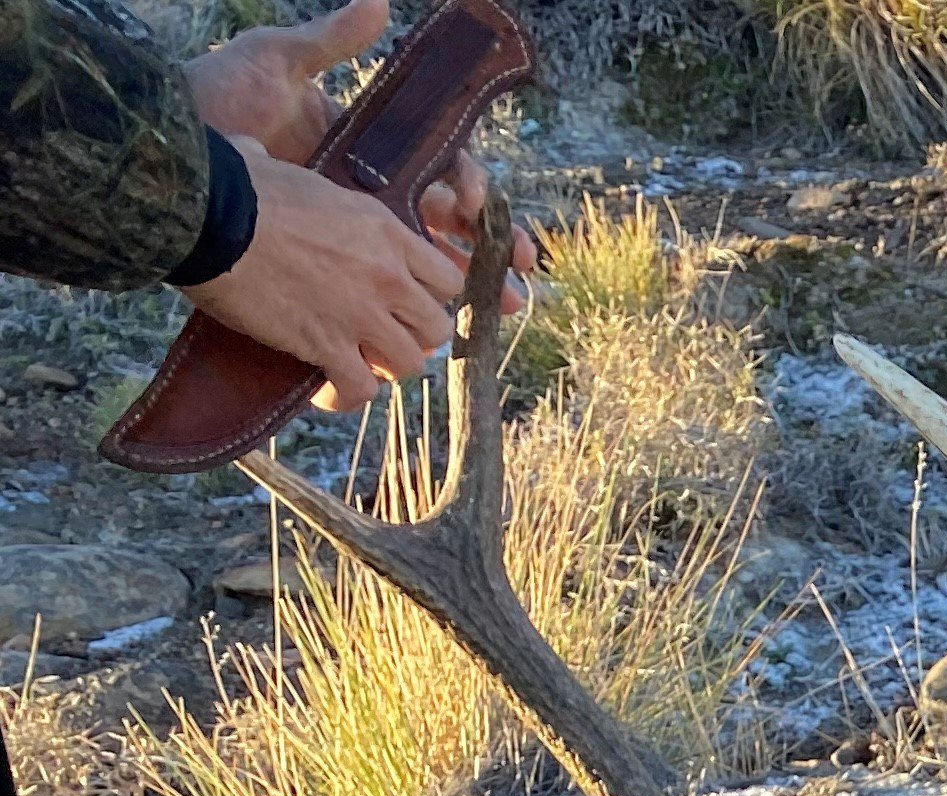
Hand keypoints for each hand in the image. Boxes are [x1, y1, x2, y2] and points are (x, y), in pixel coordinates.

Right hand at [178, 138, 469, 413]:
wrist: (206, 215)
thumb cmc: (236, 185)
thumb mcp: (286, 168)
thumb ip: (294, 175)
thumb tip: (254, 152)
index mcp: (384, 229)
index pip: (445, 278)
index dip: (428, 295)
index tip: (403, 299)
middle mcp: (385, 274)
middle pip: (436, 327)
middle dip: (412, 335)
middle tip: (381, 334)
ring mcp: (361, 313)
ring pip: (408, 364)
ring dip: (383, 367)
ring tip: (355, 361)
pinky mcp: (327, 345)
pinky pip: (360, 389)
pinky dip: (345, 394)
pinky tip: (326, 387)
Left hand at [189, 1, 540, 308]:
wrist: (163, 152)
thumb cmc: (214, 102)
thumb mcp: (272, 62)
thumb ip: (328, 40)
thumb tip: (380, 6)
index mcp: (370, 158)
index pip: (441, 177)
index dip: (473, 196)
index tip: (475, 209)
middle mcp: (366, 205)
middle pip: (448, 235)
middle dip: (490, 260)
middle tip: (517, 287)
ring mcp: (345, 246)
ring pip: (422, 282)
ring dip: (463, 302)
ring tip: (491, 320)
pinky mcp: (317, 276)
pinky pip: (368, 310)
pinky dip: (395, 331)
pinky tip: (416, 347)